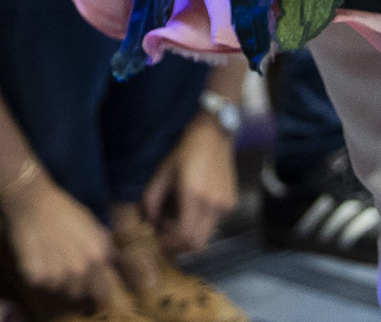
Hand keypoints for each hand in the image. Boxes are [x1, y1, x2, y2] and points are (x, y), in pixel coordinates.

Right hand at [4, 178, 119, 307]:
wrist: (33, 201)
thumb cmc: (64, 210)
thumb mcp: (93, 225)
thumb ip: (106, 248)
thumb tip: (113, 264)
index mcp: (97, 258)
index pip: (102, 293)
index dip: (95, 289)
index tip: (88, 286)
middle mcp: (79, 270)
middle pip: (78, 295)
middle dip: (73, 285)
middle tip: (63, 267)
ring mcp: (57, 275)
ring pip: (58, 289)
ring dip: (54, 279)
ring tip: (49, 258)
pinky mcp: (36, 276)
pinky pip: (39, 283)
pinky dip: (37, 274)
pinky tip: (35, 256)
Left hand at [140, 110, 239, 254]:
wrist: (213, 136)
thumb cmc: (185, 152)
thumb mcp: (162, 173)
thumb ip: (152, 200)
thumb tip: (149, 222)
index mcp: (194, 197)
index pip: (184, 237)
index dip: (169, 244)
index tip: (157, 239)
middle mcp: (213, 206)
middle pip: (197, 244)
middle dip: (179, 246)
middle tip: (165, 235)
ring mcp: (225, 206)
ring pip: (206, 237)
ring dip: (189, 235)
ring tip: (176, 219)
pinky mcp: (231, 204)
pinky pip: (213, 226)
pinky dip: (200, 226)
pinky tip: (190, 210)